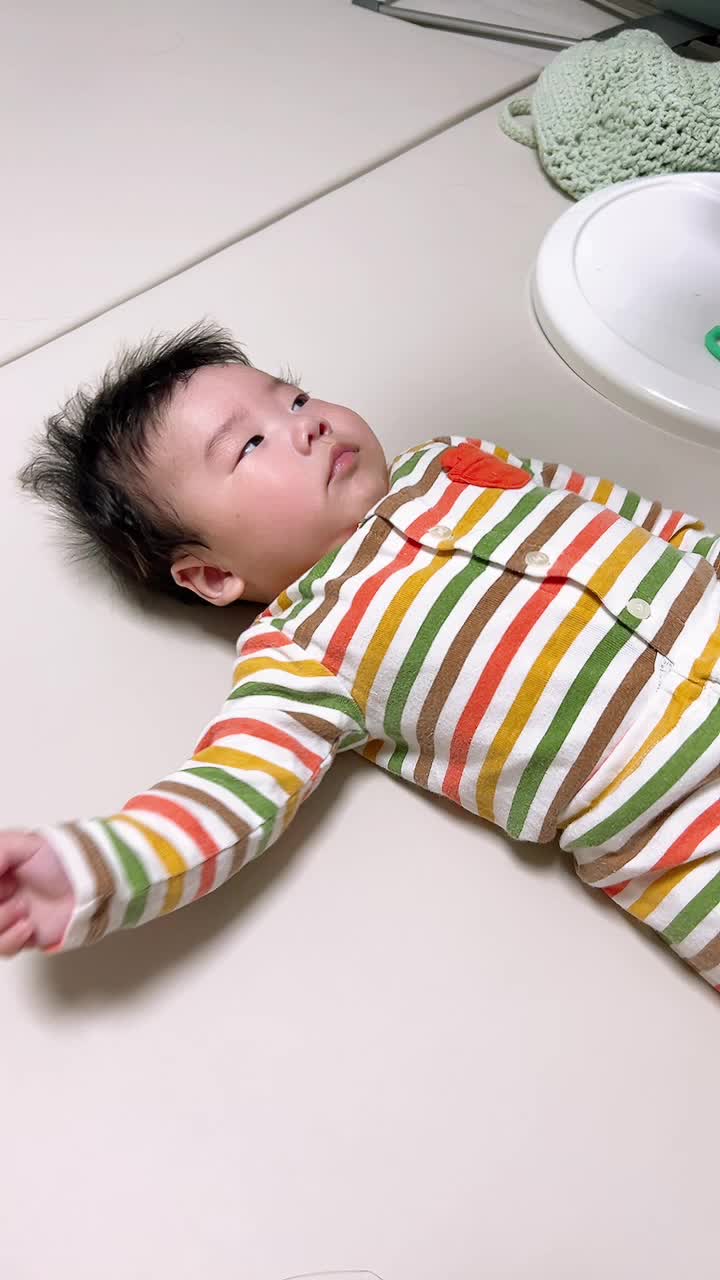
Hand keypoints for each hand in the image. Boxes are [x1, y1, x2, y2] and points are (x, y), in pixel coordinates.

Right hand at [0, 832, 72, 954]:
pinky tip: (28, 926)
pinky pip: (2, 949)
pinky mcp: (17, 938)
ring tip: (23, 909)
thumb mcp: (20, 844)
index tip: (3, 884)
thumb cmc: (57, 859)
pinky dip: (12, 940)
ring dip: (1, 922)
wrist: (87, 882)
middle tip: (11, 893)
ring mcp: (3, 918)